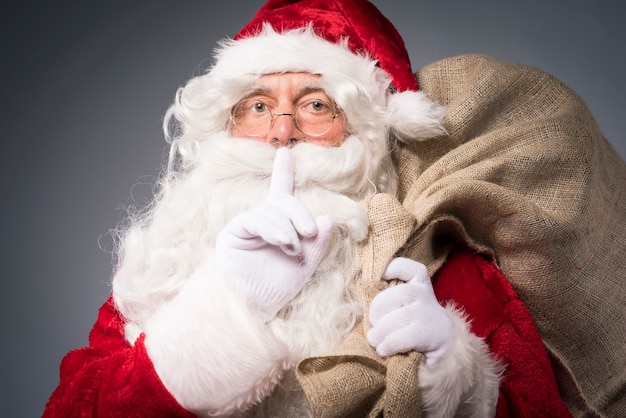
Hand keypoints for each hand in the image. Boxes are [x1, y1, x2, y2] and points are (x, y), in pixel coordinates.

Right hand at [215, 147, 334, 319]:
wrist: (251, 307)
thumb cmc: (276, 288)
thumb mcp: (306, 266)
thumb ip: (318, 244)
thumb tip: (326, 219)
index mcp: (281, 226)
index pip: (282, 193)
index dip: (283, 173)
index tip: (284, 153)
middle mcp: (263, 221)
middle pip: (283, 201)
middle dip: (300, 212)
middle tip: (310, 233)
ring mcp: (248, 225)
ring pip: (271, 209)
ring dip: (288, 227)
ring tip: (294, 248)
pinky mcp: (234, 232)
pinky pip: (255, 218)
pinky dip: (273, 228)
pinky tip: (284, 242)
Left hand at [367, 257, 451, 367]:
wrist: (442, 350)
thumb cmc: (411, 325)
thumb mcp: (401, 306)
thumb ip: (386, 300)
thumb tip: (362, 300)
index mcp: (417, 282)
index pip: (405, 268)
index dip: (389, 269)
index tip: (379, 279)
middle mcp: (425, 295)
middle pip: (396, 295)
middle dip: (377, 311)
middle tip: (373, 325)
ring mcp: (429, 314)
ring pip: (398, 318)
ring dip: (380, 332)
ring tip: (375, 341)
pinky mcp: (430, 335)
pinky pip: (401, 338)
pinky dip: (388, 345)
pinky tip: (384, 350)